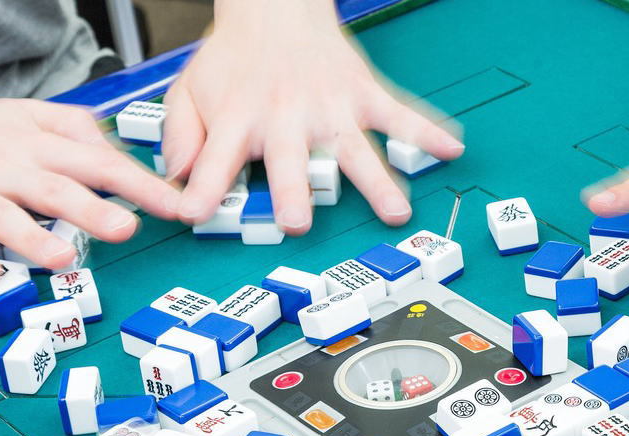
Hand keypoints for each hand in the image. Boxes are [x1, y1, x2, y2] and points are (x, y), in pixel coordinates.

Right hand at [0, 96, 182, 280]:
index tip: (176, 205)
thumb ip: (74, 130)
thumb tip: (122, 154)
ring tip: (62, 258)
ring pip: (2, 217)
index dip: (136, 183)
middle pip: (53, 187)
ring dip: (32, 239)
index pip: (94, 160)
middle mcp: (1, 166)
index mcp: (31, 142)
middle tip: (128, 228)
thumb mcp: (22, 116)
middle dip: (92, 208)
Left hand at [163, 0, 462, 232]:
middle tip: (298, 221)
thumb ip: (180, 136)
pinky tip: (450, 148)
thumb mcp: (189, 90)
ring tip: (396, 211)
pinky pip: (399, 114)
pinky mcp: (362, 96)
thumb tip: (178, 178)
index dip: (204, 191)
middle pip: (289, 161)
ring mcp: (329, 109)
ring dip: (375, 181)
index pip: (214, 162)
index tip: (196, 216)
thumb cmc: (234, 59)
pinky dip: (426, 131)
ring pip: (353, 150)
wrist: (274, 4)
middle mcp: (285, 118)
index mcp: (238, 120)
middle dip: (293, 191)